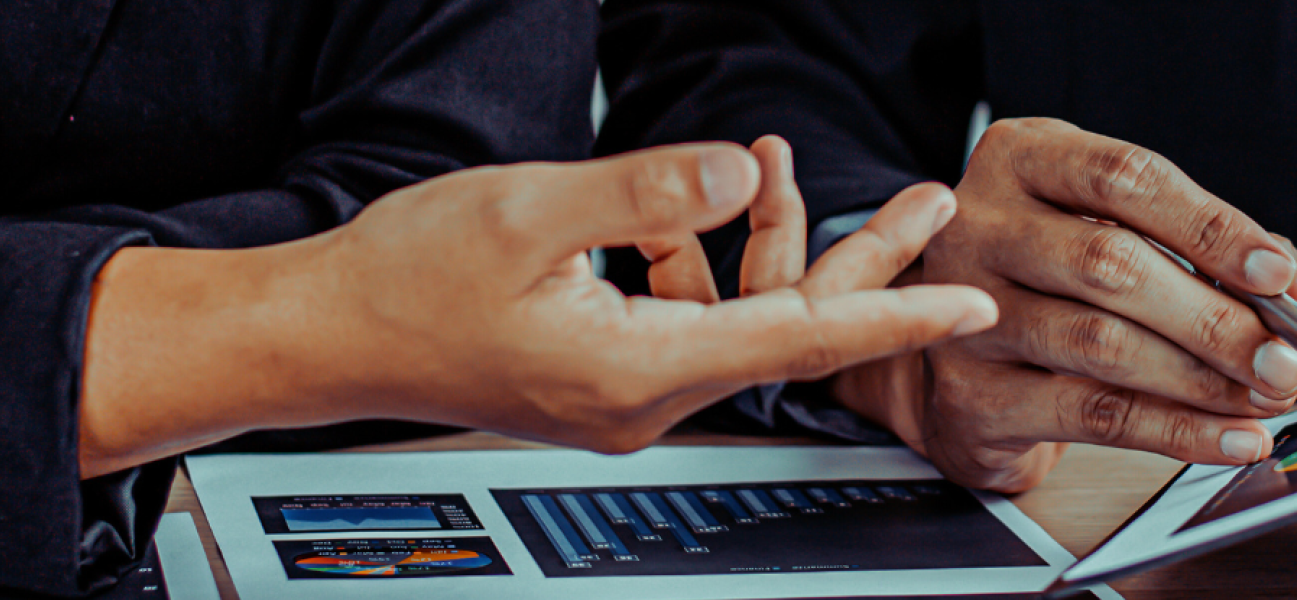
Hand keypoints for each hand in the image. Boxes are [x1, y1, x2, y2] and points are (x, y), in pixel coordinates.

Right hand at [77, 141, 994, 476]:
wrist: (326, 334)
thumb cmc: (406, 283)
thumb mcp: (530, 210)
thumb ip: (644, 190)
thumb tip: (733, 173)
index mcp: (641, 368)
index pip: (802, 341)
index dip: (895, 317)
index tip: (970, 306)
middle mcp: (648, 393)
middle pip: (790, 328)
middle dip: (864, 259)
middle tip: (929, 204)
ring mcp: (626, 387)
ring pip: (736, 312)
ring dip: (762, 238)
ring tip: (775, 160)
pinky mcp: (604, 368)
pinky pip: (682, 312)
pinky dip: (697, 253)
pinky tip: (680, 196)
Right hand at [831, 118, 1296, 491]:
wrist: (951, 354)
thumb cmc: (1045, 279)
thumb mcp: (1108, 227)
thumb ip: (1195, 246)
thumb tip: (1286, 290)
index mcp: (1020, 159)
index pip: (1124, 178)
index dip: (1209, 226)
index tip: (1276, 273)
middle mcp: (980, 226)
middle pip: (1111, 264)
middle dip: (1215, 318)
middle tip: (1284, 359)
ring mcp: (966, 311)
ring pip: (1100, 344)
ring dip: (1200, 378)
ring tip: (1264, 399)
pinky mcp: (971, 394)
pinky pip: (1090, 415)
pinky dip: (1174, 431)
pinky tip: (1227, 437)